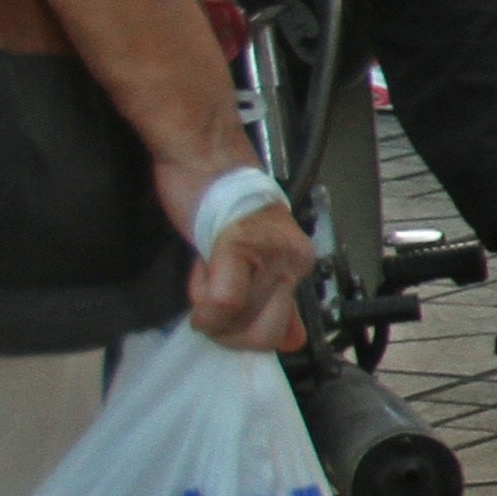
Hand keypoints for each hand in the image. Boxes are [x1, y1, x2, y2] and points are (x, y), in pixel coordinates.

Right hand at [150, 155, 310, 354]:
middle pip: (264, 335)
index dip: (241, 334)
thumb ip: (270, 300)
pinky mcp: (241, 245)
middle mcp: (295, 262)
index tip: (222, 313)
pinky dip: (205, 304)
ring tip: (203, 273)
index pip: (283, 334)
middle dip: (226, 334)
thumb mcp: (248, 257)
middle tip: (207, 306)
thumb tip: (292, 342)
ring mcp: (272, 254)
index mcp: (297, 265)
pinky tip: (198, 275)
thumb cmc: (216, 201)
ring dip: (208, 312)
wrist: (203, 154)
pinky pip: (225, 301)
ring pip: (240, 320)